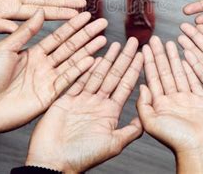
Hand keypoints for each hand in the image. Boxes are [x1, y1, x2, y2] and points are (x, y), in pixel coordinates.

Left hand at [0, 10, 107, 143]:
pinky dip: (80, 71)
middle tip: (103, 23)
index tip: (86, 15)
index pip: (58, 36)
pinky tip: (92, 60)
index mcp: (32, 53)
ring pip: (72, 62)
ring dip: (88, 51)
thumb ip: (25, 31)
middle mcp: (43, 65)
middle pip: (70, 47)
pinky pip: (68, 80)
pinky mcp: (50, 95)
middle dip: (86, 35)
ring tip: (103, 39)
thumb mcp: (5, 48)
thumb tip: (41, 11)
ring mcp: (48, 80)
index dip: (72, 25)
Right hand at [25, 38, 143, 171]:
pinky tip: (92, 56)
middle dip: (124, 58)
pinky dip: (83, 68)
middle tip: (133, 41)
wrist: (54, 161)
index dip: (134, 69)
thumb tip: (148, 116)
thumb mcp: (113, 144)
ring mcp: (81, 100)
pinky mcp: (65, 99)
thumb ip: (131, 130)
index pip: (126, 85)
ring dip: (106, 59)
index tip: (143, 54)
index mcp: (110, 113)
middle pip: (113, 75)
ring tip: (115, 43)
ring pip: (96, 74)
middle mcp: (97, 104)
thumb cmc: (83, 157)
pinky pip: (76, 79)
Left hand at [138, 37, 202, 155]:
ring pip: (178, 73)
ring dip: (174, 57)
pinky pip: (195, 80)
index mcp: (158, 104)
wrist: (200, 150)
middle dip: (159, 55)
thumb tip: (141, 86)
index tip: (144, 47)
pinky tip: (186, 56)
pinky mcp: (201, 100)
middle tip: (155, 38)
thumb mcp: (151, 124)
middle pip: (164, 72)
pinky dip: (191, 68)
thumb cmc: (174, 141)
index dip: (148, 62)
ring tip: (170, 41)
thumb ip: (143, 105)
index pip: (152, 78)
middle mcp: (171, 99)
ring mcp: (186, 99)